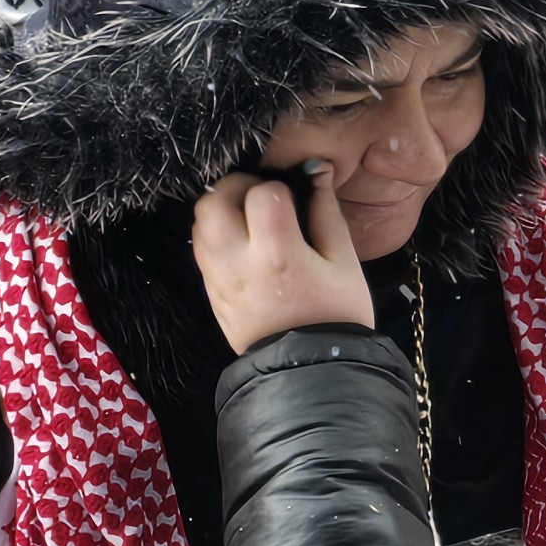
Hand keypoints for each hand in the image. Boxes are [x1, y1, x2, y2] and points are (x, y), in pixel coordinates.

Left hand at [194, 164, 372, 353]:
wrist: (311, 370)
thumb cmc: (336, 317)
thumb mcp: (345, 263)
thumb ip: (326, 214)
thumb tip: (316, 175)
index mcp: (277, 254)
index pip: (261, 193)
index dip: (278, 186)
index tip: (294, 198)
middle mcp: (238, 264)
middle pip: (212, 201)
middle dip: (236, 188)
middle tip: (261, 197)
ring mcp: (219, 280)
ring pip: (199, 224)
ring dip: (222, 210)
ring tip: (250, 220)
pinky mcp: (212, 294)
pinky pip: (202, 250)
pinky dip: (216, 236)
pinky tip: (243, 245)